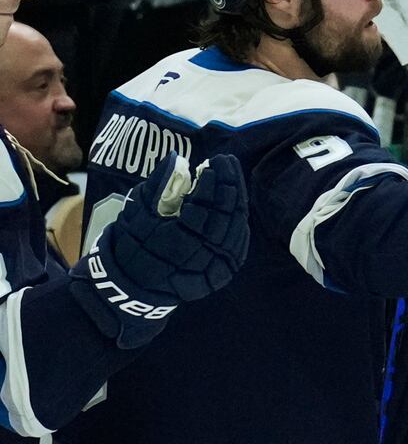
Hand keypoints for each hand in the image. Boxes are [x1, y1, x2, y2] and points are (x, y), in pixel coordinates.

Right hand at [70, 152, 248, 347]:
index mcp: (177, 241)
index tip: (211, 163)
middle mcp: (202, 256)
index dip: (210, 183)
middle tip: (227, 162)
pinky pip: (239, 242)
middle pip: (225, 214)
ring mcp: (216, 267)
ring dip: (236, 199)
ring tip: (231, 176)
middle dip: (228, 184)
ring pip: (236, 226)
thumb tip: (176, 157)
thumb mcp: (137, 214)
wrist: (135, 285)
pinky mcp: (224, 272)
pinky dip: (238, 219)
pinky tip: (235, 202)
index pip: (203, 206)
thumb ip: (158, 186)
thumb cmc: (132, 244)